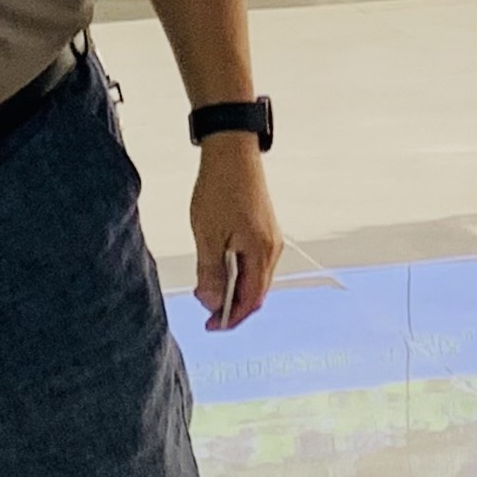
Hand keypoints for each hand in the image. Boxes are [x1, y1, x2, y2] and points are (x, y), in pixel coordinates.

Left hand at [189, 135, 280, 331]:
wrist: (232, 151)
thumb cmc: (220, 189)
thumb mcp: (208, 235)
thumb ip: (211, 273)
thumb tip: (212, 303)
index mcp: (261, 253)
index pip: (251, 300)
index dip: (231, 318)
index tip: (210, 326)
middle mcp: (272, 248)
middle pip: (255, 291)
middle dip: (230, 305)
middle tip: (204, 308)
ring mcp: (270, 238)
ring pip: (254, 277)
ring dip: (233, 288)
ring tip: (206, 287)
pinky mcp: (263, 228)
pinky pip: (253, 261)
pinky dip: (237, 272)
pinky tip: (218, 267)